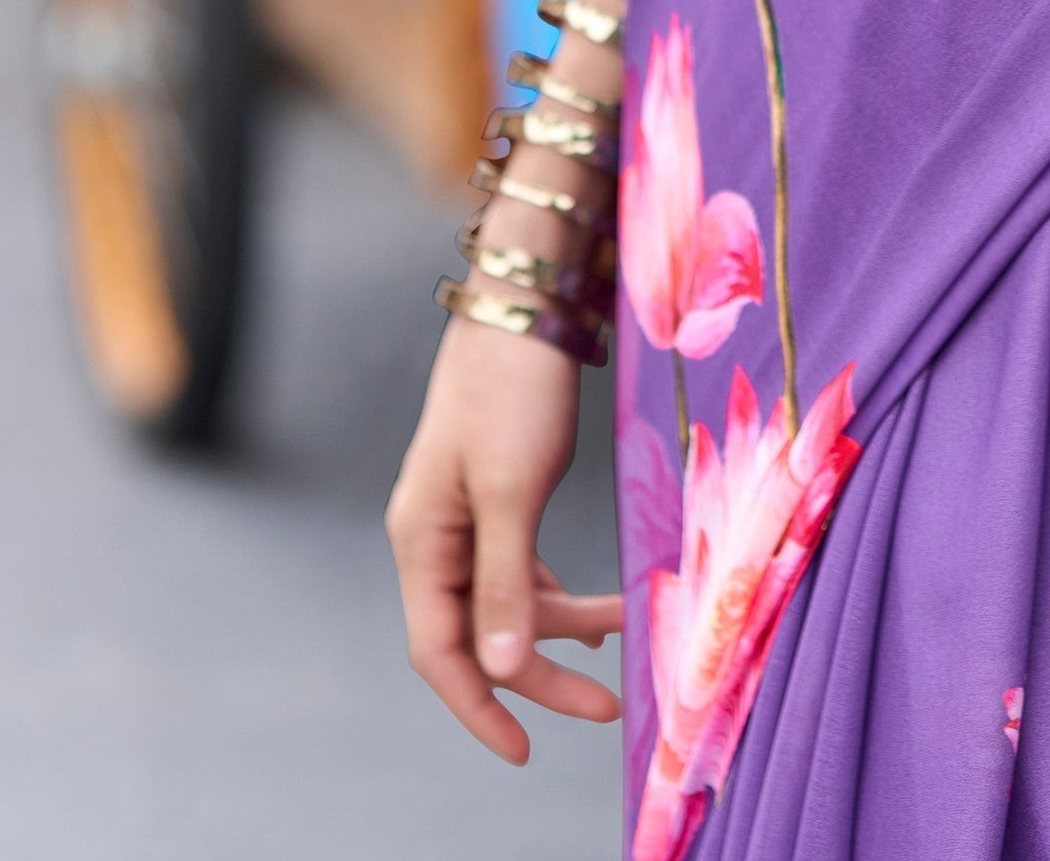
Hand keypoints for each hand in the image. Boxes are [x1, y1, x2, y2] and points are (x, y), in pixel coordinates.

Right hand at [387, 317, 624, 757]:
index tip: (524, 750)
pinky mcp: (500, 495)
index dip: (480, 708)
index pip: (440, 653)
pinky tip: (602, 610)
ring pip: (509, 602)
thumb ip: (506, 581)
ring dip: (563, 627)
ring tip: (628, 633)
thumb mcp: (511, 489)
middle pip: (481, 634)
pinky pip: (524, 569)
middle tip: (608, 706)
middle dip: (541, 674)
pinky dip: (560, 594)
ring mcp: (466, 516)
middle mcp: (436, 537)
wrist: (526, 300)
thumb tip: (500, 668)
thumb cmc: (511, 387)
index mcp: (421, 541)